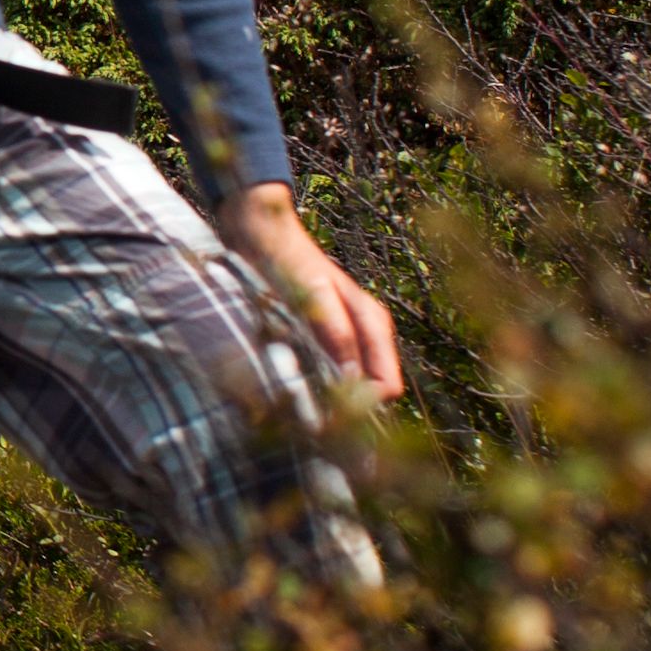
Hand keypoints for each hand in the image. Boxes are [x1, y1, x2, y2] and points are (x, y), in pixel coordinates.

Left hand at [224, 184, 404, 400]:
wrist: (262, 233)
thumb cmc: (289, 261)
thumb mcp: (314, 296)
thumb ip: (336, 335)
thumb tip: (354, 380)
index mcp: (373, 324)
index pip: (388, 385)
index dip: (362, 406)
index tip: (329, 417)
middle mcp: (365, 333)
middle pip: (371, 391)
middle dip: (346, 406)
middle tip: (309, 416)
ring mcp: (344, 336)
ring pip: (349, 385)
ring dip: (327, 397)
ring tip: (296, 401)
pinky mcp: (321, 337)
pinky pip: (327, 373)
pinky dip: (312, 383)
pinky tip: (288, 385)